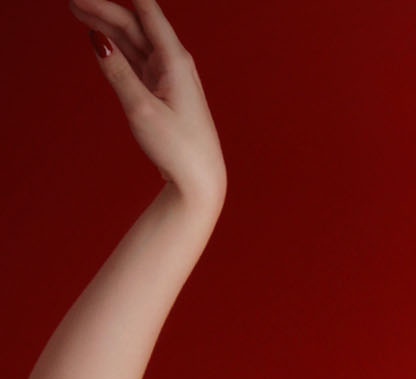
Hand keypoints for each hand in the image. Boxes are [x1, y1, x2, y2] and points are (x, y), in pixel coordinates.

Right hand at [68, 0, 226, 209]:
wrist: (200, 181)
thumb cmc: (178, 148)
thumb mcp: (142, 110)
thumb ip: (118, 73)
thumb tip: (97, 40)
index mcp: (175, 59)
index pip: (145, 10)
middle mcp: (174, 62)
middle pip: (135, 24)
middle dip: (104, 9)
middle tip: (72, 2)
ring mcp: (169, 76)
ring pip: (134, 41)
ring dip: (107, 26)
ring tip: (78, 12)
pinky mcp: (163, 91)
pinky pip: (137, 61)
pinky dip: (118, 49)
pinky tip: (102, 40)